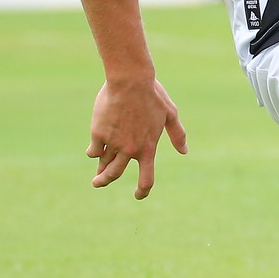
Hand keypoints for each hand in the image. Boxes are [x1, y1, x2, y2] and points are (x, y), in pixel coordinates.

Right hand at [87, 76, 187, 198]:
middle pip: (115, 174)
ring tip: (96, 175)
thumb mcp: (170, 114)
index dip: (143, 191)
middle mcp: (129, 150)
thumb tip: (185, 151)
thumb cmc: (152, 96)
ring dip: (99, 171)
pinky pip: (93, 150)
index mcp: (147, 148)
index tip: (138, 195)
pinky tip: (93, 152)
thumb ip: (177, 134)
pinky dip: (93, 152)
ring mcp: (112, 143)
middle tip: (98, 183)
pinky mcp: (98, 134)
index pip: (147, 178)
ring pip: (103, 164)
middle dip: (105, 181)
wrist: (130, 81)